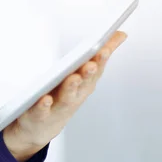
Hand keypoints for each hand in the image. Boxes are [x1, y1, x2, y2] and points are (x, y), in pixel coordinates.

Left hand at [3, 31, 127, 161]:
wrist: (40, 128)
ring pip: (67, 97)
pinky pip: (43, 110)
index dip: (101, 59)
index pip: (96, 68)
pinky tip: (45, 98)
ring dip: (71, 87)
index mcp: (84, 84)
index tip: (105, 47)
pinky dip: (45, 105)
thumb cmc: (64, 96)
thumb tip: (121, 33)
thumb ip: (99, 55)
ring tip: (73, 77)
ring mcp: (58, 107)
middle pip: (84, 83)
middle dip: (89, 73)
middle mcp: (75, 96)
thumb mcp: (82, 76)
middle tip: (92, 63)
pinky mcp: (40, 115)